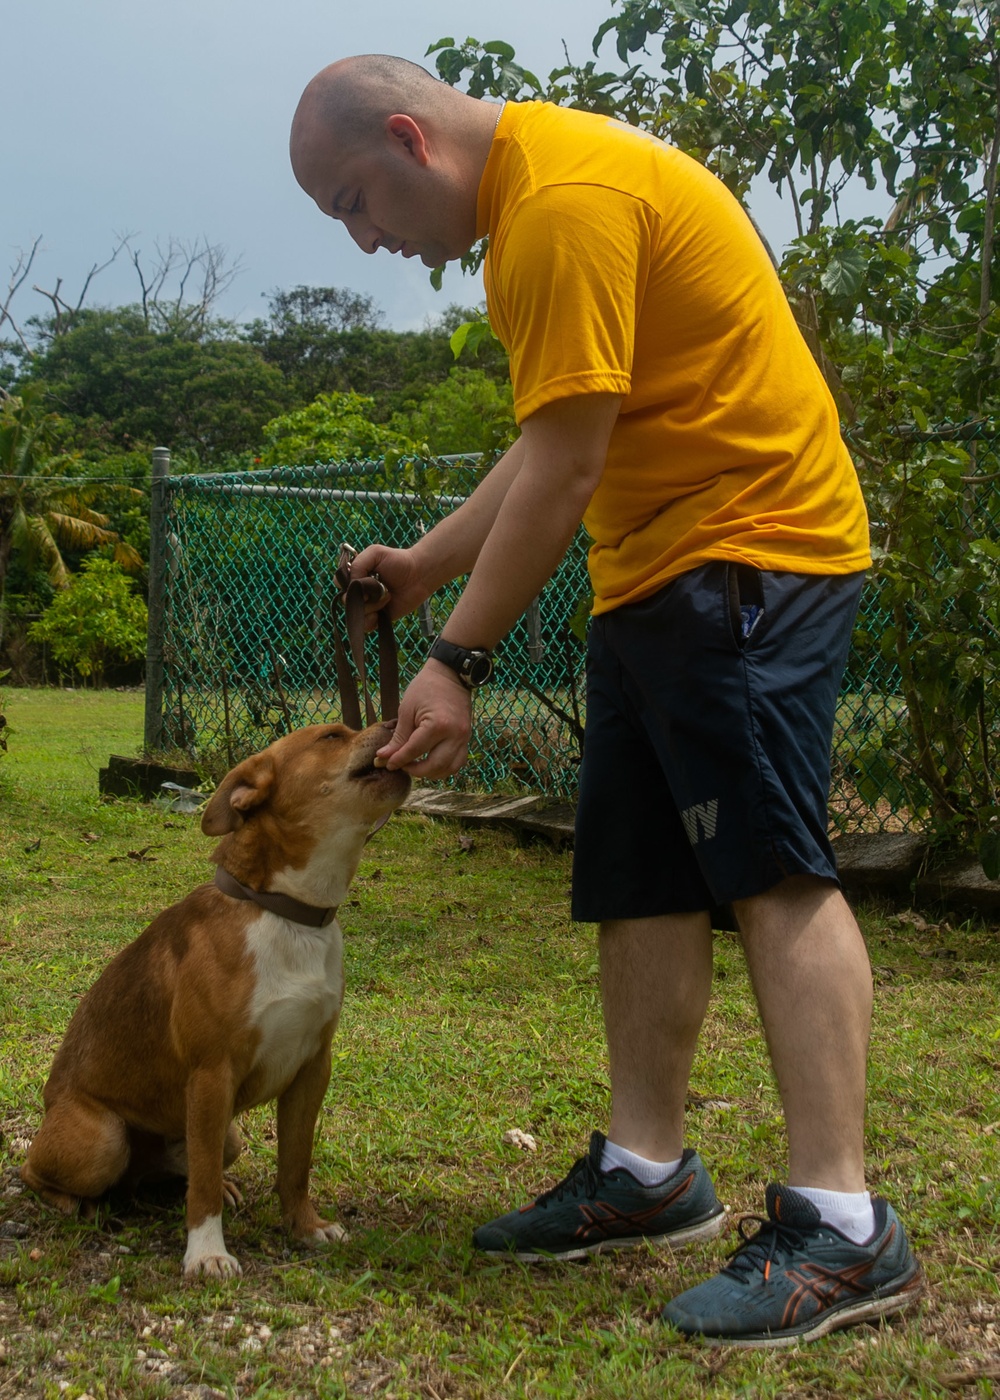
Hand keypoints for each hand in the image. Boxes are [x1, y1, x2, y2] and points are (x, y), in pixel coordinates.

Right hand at [346, 544, 427, 625]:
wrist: (419, 575)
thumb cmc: (398, 561)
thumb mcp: (375, 553)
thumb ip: (358, 565)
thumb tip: (351, 585)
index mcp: (356, 575)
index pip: (339, 582)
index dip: (347, 584)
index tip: (361, 581)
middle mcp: (360, 591)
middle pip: (346, 601)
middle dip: (362, 596)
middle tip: (380, 588)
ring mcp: (368, 605)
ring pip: (356, 614)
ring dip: (372, 607)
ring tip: (387, 597)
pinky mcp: (378, 617)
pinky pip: (365, 626)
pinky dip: (371, 621)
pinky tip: (381, 613)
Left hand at [376, 660, 471, 777]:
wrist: (450, 674)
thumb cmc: (425, 688)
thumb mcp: (407, 710)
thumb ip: (398, 737)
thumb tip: (384, 757)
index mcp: (438, 725)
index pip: (415, 751)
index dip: (398, 760)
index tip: (387, 764)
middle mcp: (454, 735)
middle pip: (434, 766)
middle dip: (415, 771)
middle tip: (401, 766)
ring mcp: (464, 738)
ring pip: (449, 769)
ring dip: (431, 773)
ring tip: (416, 766)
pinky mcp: (467, 738)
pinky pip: (458, 762)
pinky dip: (445, 767)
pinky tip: (431, 763)